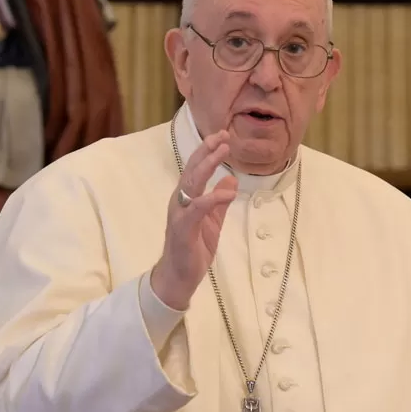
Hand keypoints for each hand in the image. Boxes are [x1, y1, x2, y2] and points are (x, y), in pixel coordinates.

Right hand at [150, 130, 236, 309]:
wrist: (179, 276)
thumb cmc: (193, 249)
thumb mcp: (212, 221)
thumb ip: (219, 201)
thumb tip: (231, 180)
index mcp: (186, 198)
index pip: (196, 168)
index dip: (208, 151)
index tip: (223, 136)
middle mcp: (180, 201)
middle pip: (192, 169)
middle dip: (207, 151)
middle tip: (223, 135)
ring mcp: (180, 213)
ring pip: (192, 183)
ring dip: (207, 165)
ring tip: (223, 152)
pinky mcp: (184, 228)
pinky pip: (197, 208)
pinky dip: (212, 198)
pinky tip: (227, 192)